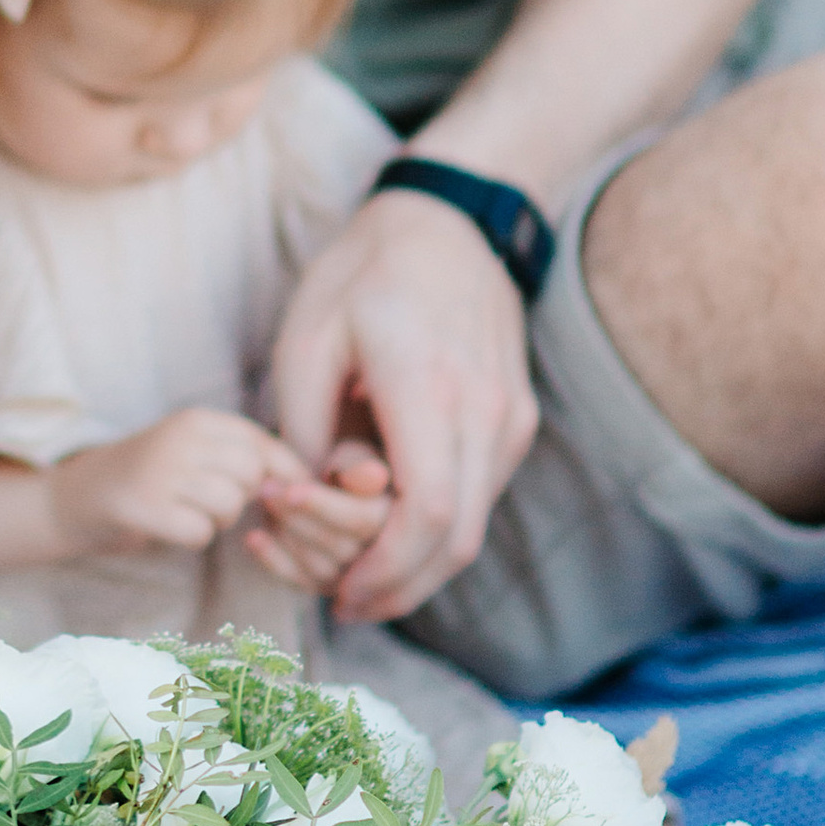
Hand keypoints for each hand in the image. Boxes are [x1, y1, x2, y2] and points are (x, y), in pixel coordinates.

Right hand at [50, 405, 315, 555]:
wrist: (72, 497)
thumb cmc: (148, 478)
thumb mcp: (191, 450)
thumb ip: (240, 456)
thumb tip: (305, 481)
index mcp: (196, 419)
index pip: (264, 444)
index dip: (283, 476)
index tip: (284, 497)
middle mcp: (179, 437)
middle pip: (251, 475)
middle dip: (244, 499)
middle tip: (213, 503)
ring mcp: (159, 471)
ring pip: (229, 504)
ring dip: (217, 520)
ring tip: (187, 511)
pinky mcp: (143, 507)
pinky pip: (199, 532)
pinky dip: (191, 538)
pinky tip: (169, 526)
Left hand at [270, 187, 538, 621]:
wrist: (452, 222)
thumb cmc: (365, 272)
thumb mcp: (307, 337)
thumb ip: (308, 427)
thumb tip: (320, 500)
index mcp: (428, 385)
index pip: (424, 512)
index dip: (384, 571)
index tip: (338, 594)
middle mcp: (485, 411)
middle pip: (454, 540)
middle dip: (398, 588)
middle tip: (344, 603)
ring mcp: (511, 419)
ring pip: (473, 527)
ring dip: (418, 566)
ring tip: (358, 575)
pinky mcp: (517, 422)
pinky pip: (479, 497)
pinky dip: (438, 530)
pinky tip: (390, 529)